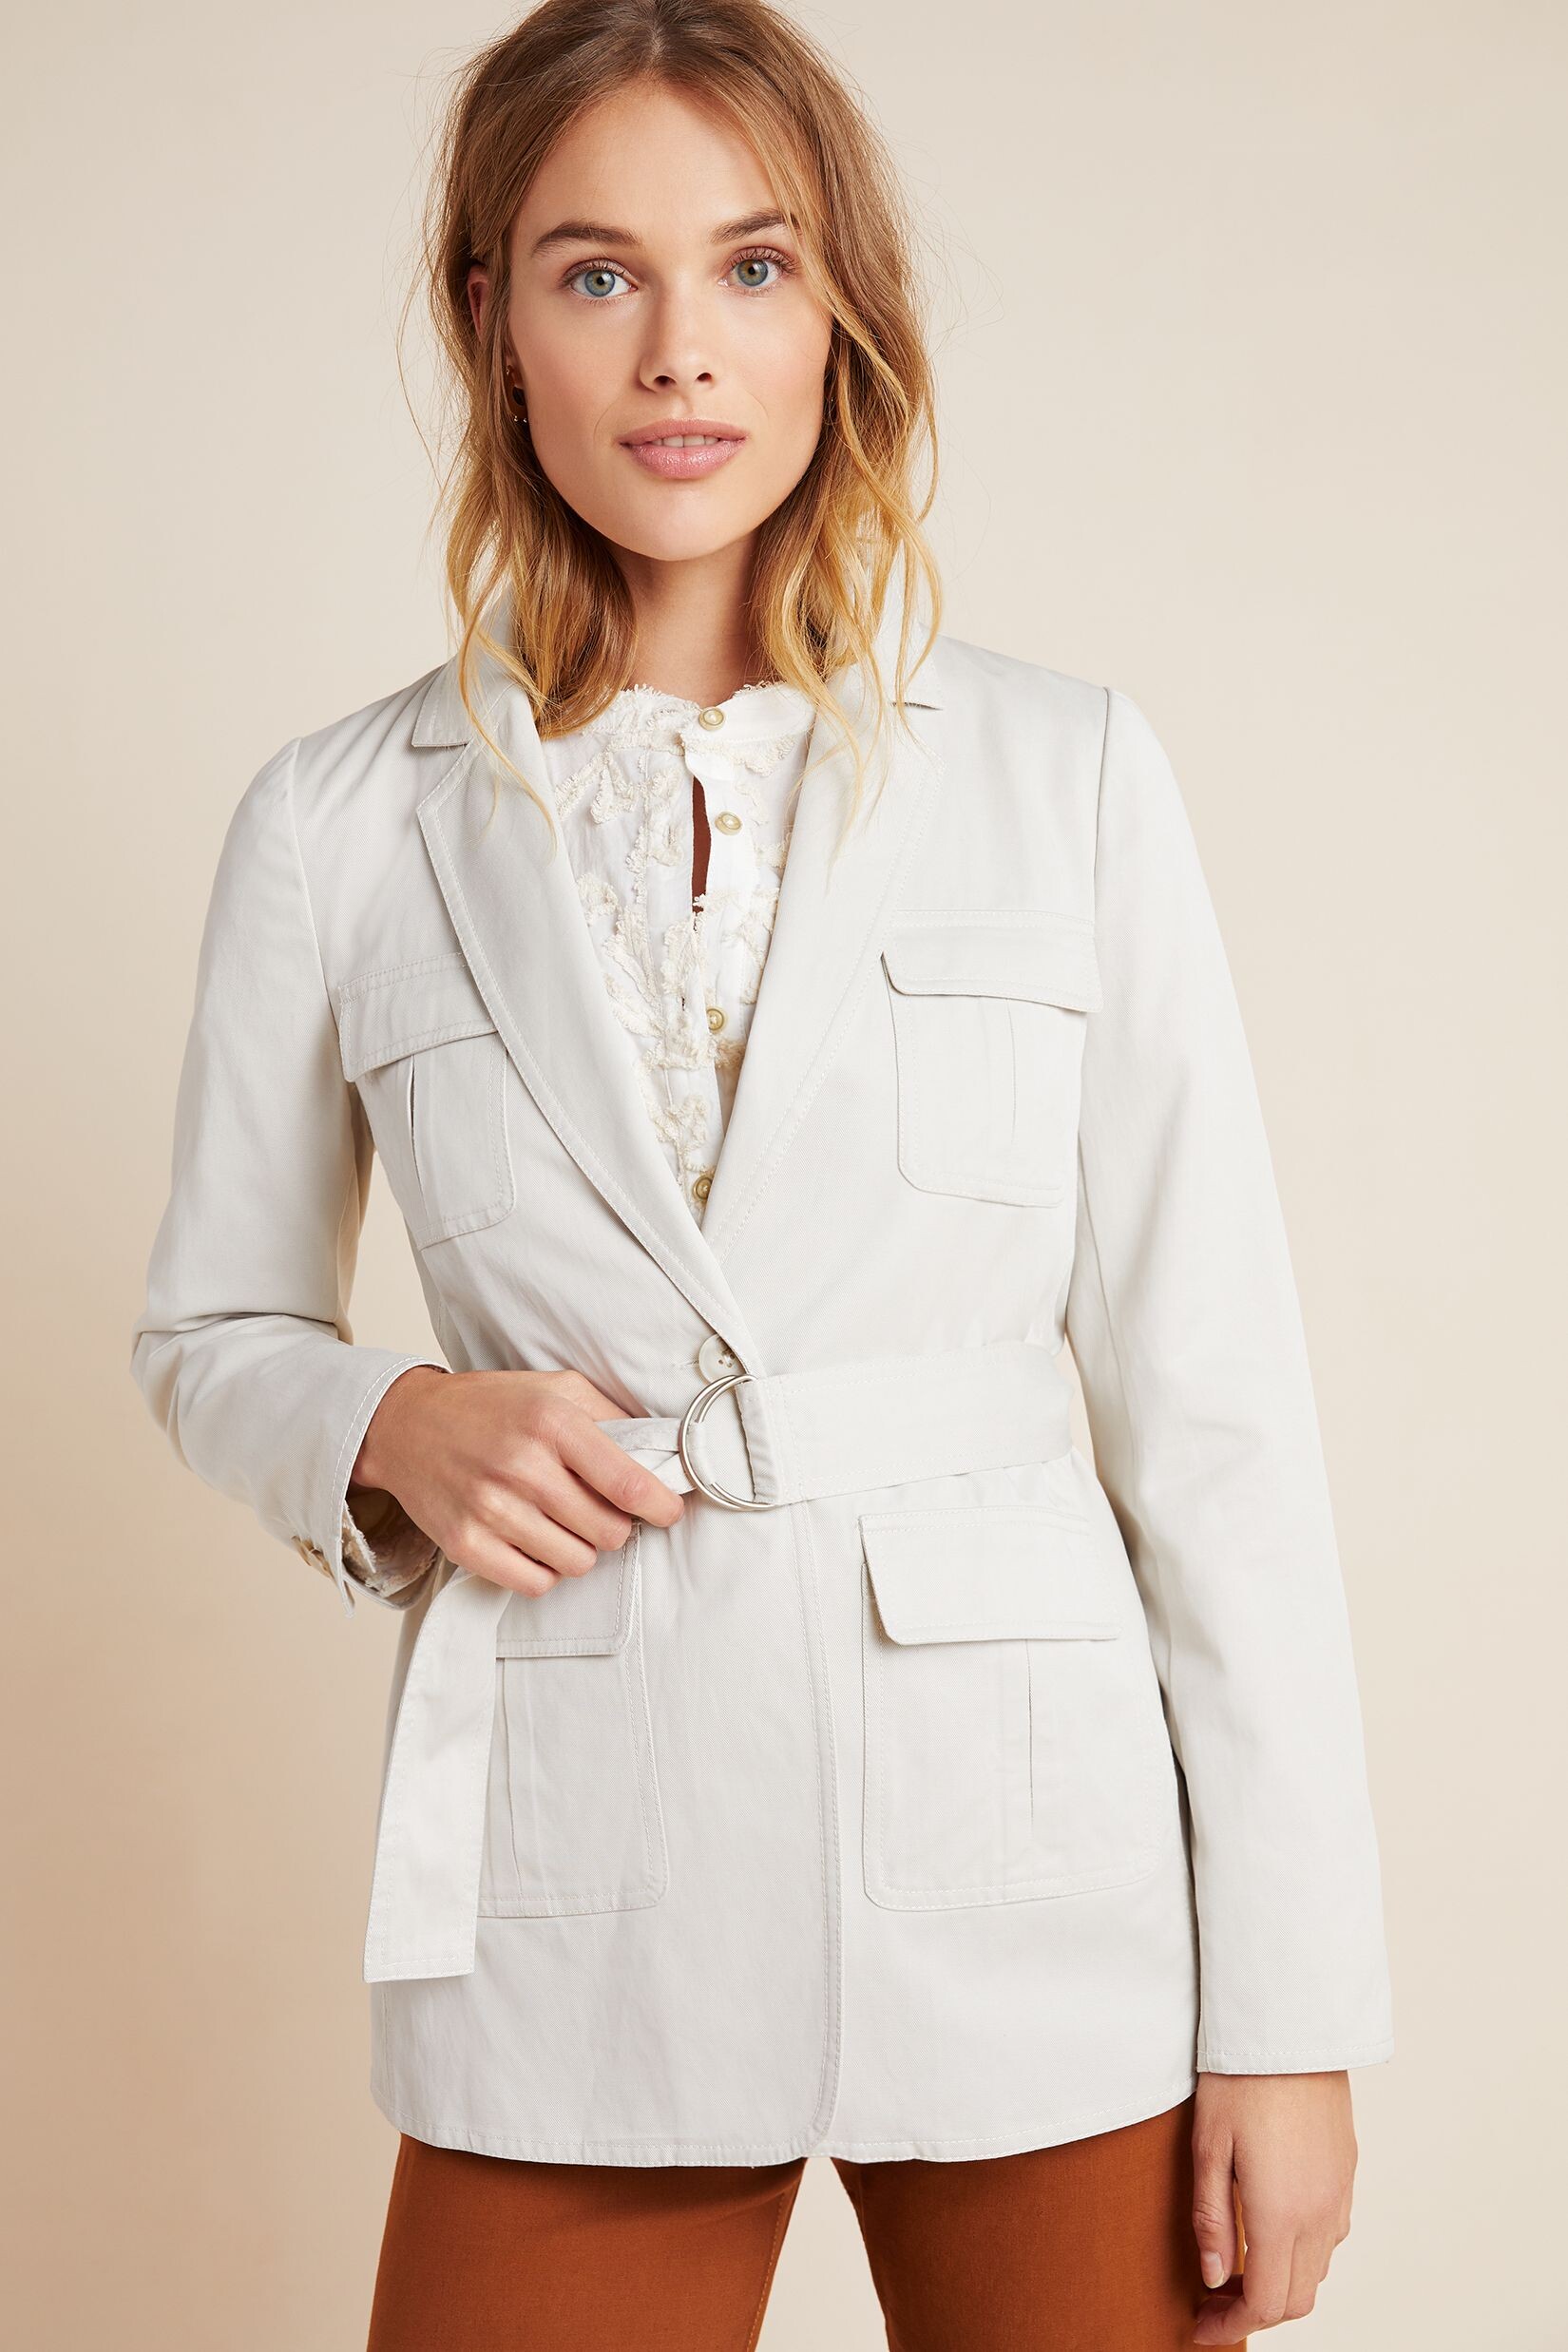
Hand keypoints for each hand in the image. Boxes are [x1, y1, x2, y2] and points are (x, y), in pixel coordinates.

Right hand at [349, 1365, 684, 1594]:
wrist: (406, 1425)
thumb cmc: (489, 1407)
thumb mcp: (554, 1388)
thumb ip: (611, 1414)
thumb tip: (663, 1448)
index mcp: (551, 1422)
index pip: (628, 1483)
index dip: (660, 1506)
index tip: (668, 1511)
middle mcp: (522, 1466)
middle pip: (609, 1531)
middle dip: (616, 1525)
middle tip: (600, 1510)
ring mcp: (491, 1509)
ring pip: (577, 1563)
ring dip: (581, 1548)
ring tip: (563, 1524)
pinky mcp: (466, 1544)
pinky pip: (535, 1584)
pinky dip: (546, 1570)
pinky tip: (537, 1544)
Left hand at [1190, 2071, 1356, 2341]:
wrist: (1291, 2024)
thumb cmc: (1241, 2077)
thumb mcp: (1208, 2147)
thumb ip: (1210, 2219)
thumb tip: (1213, 2277)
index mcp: (1279, 2213)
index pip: (1265, 2302)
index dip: (1231, 2324)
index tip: (1201, 2326)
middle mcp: (1318, 2214)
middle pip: (1296, 2298)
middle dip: (1255, 2310)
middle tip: (1213, 2298)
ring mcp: (1339, 2193)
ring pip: (1317, 2270)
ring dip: (1281, 2282)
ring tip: (1237, 2264)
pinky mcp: (1346, 2172)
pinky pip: (1330, 2235)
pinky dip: (1301, 2252)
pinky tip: (1270, 2227)